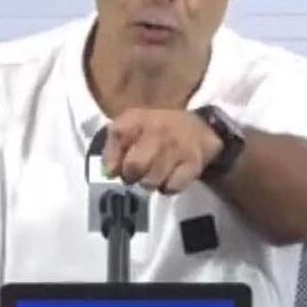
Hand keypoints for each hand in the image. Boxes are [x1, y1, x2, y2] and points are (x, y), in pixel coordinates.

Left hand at [102, 109, 222, 194]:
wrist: (198, 128)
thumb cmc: (155, 131)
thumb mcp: (131, 128)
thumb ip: (114, 148)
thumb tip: (108, 172)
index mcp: (137, 119)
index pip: (117, 135)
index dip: (112, 157)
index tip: (115, 166)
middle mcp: (158, 130)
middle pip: (134, 165)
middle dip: (131, 175)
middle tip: (135, 174)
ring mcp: (177, 147)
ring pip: (151, 181)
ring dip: (149, 183)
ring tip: (153, 174)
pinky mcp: (193, 164)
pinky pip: (171, 187)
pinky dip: (168, 187)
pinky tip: (169, 177)